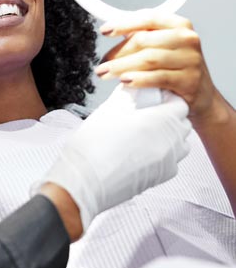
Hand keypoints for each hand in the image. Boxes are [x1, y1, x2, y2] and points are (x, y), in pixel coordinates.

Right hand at [42, 84, 190, 233]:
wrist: (85, 179)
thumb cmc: (94, 145)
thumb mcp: (109, 109)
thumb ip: (127, 95)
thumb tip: (132, 88)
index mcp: (161, 121)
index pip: (179, 104)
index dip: (166, 98)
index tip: (151, 97)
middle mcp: (171, 142)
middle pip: (182, 123)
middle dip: (169, 115)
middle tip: (147, 112)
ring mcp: (168, 162)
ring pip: (180, 143)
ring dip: (169, 134)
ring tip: (145, 131)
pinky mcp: (160, 178)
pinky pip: (171, 160)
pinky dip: (163, 152)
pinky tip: (141, 149)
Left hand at [95, 12, 217, 119]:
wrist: (202, 96)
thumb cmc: (176, 69)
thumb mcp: (163, 47)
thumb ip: (143, 38)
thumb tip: (112, 35)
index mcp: (179, 25)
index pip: (148, 18)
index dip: (124, 24)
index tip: (104, 31)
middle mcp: (187, 39)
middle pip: (144, 40)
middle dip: (118, 52)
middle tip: (101, 64)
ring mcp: (190, 60)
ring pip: (148, 59)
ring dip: (121, 66)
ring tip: (105, 73)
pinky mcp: (189, 80)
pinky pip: (158, 77)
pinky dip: (139, 79)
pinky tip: (125, 81)